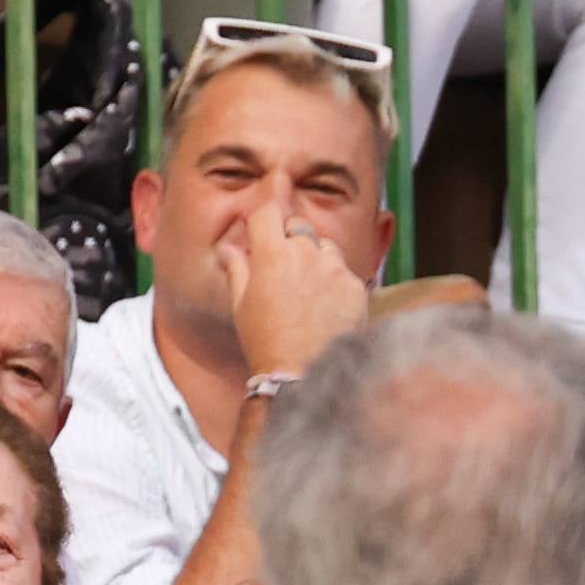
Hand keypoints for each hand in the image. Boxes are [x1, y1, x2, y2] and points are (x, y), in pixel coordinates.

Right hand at [218, 190, 370, 379]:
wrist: (303, 373)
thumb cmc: (265, 340)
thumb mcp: (241, 305)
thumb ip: (236, 269)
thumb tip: (227, 249)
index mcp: (271, 254)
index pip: (268, 211)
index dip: (264, 211)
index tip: (264, 212)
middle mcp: (306, 253)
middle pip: (298, 224)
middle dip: (289, 235)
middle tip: (282, 262)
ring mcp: (335, 269)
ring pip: (325, 246)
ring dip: (315, 256)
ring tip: (307, 287)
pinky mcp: (356, 286)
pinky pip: (344, 272)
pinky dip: (335, 281)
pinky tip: (325, 307)